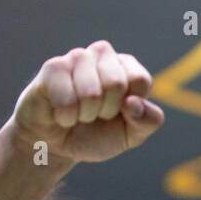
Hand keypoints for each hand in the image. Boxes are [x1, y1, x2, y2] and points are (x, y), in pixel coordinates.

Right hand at [9, 40, 163, 165]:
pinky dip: (66, 117)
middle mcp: (103, 54)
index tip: (119, 113)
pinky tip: (60, 112)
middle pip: (116, 83)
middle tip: (95, 115)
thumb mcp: (131, 135)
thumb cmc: (96, 135)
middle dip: (106, 111)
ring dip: (84, 115)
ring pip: (91, 93)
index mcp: (127, 67)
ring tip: (78, 113)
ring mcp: (77, 57)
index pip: (140, 80)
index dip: (131, 108)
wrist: (58, 145)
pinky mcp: (53, 67)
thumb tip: (134, 103)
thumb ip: (147, 121)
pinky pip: (66, 100)